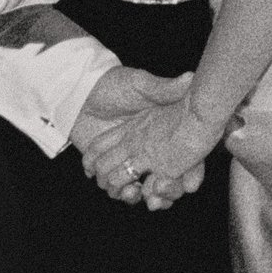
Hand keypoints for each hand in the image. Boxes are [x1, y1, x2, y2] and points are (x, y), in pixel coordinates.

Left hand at [73, 71, 215, 206]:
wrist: (79, 95)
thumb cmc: (113, 85)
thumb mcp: (139, 85)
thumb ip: (163, 88)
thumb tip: (190, 77)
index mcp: (163, 130)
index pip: (187, 157)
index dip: (192, 172)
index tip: (190, 183)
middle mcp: (150, 149)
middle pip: (169, 181)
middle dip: (169, 192)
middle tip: (161, 191)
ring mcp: (132, 161)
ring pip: (146, 191)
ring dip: (146, 195)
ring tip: (136, 189)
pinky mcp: (112, 169)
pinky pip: (122, 190)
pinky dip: (123, 193)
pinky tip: (123, 188)